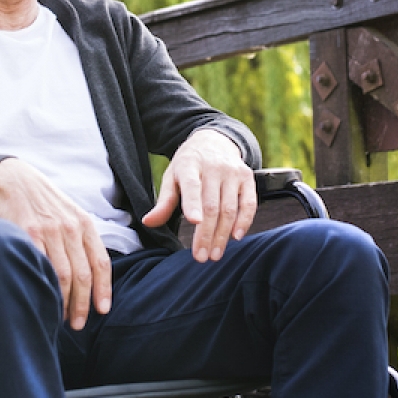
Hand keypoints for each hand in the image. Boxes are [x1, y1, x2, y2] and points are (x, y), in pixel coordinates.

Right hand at [0, 158, 111, 329]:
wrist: (15, 180)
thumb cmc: (44, 202)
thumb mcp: (69, 214)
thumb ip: (81, 239)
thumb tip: (90, 274)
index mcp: (84, 224)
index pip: (100, 262)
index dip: (104, 289)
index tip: (103, 310)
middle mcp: (70, 228)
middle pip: (83, 274)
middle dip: (82, 304)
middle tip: (79, 324)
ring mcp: (49, 232)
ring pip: (63, 275)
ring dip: (64, 302)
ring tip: (61, 318)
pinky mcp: (27, 234)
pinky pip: (40, 267)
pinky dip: (44, 287)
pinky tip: (43, 299)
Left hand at [142, 129, 254, 261]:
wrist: (214, 141)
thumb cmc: (189, 165)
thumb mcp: (172, 176)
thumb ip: (164, 201)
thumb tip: (148, 222)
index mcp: (189, 165)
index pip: (192, 186)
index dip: (193, 204)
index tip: (194, 222)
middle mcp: (213, 167)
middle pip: (212, 205)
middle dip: (206, 234)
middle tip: (201, 257)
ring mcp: (232, 172)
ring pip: (229, 208)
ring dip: (223, 234)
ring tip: (214, 254)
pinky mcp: (247, 177)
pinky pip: (249, 203)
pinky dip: (245, 221)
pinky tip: (236, 237)